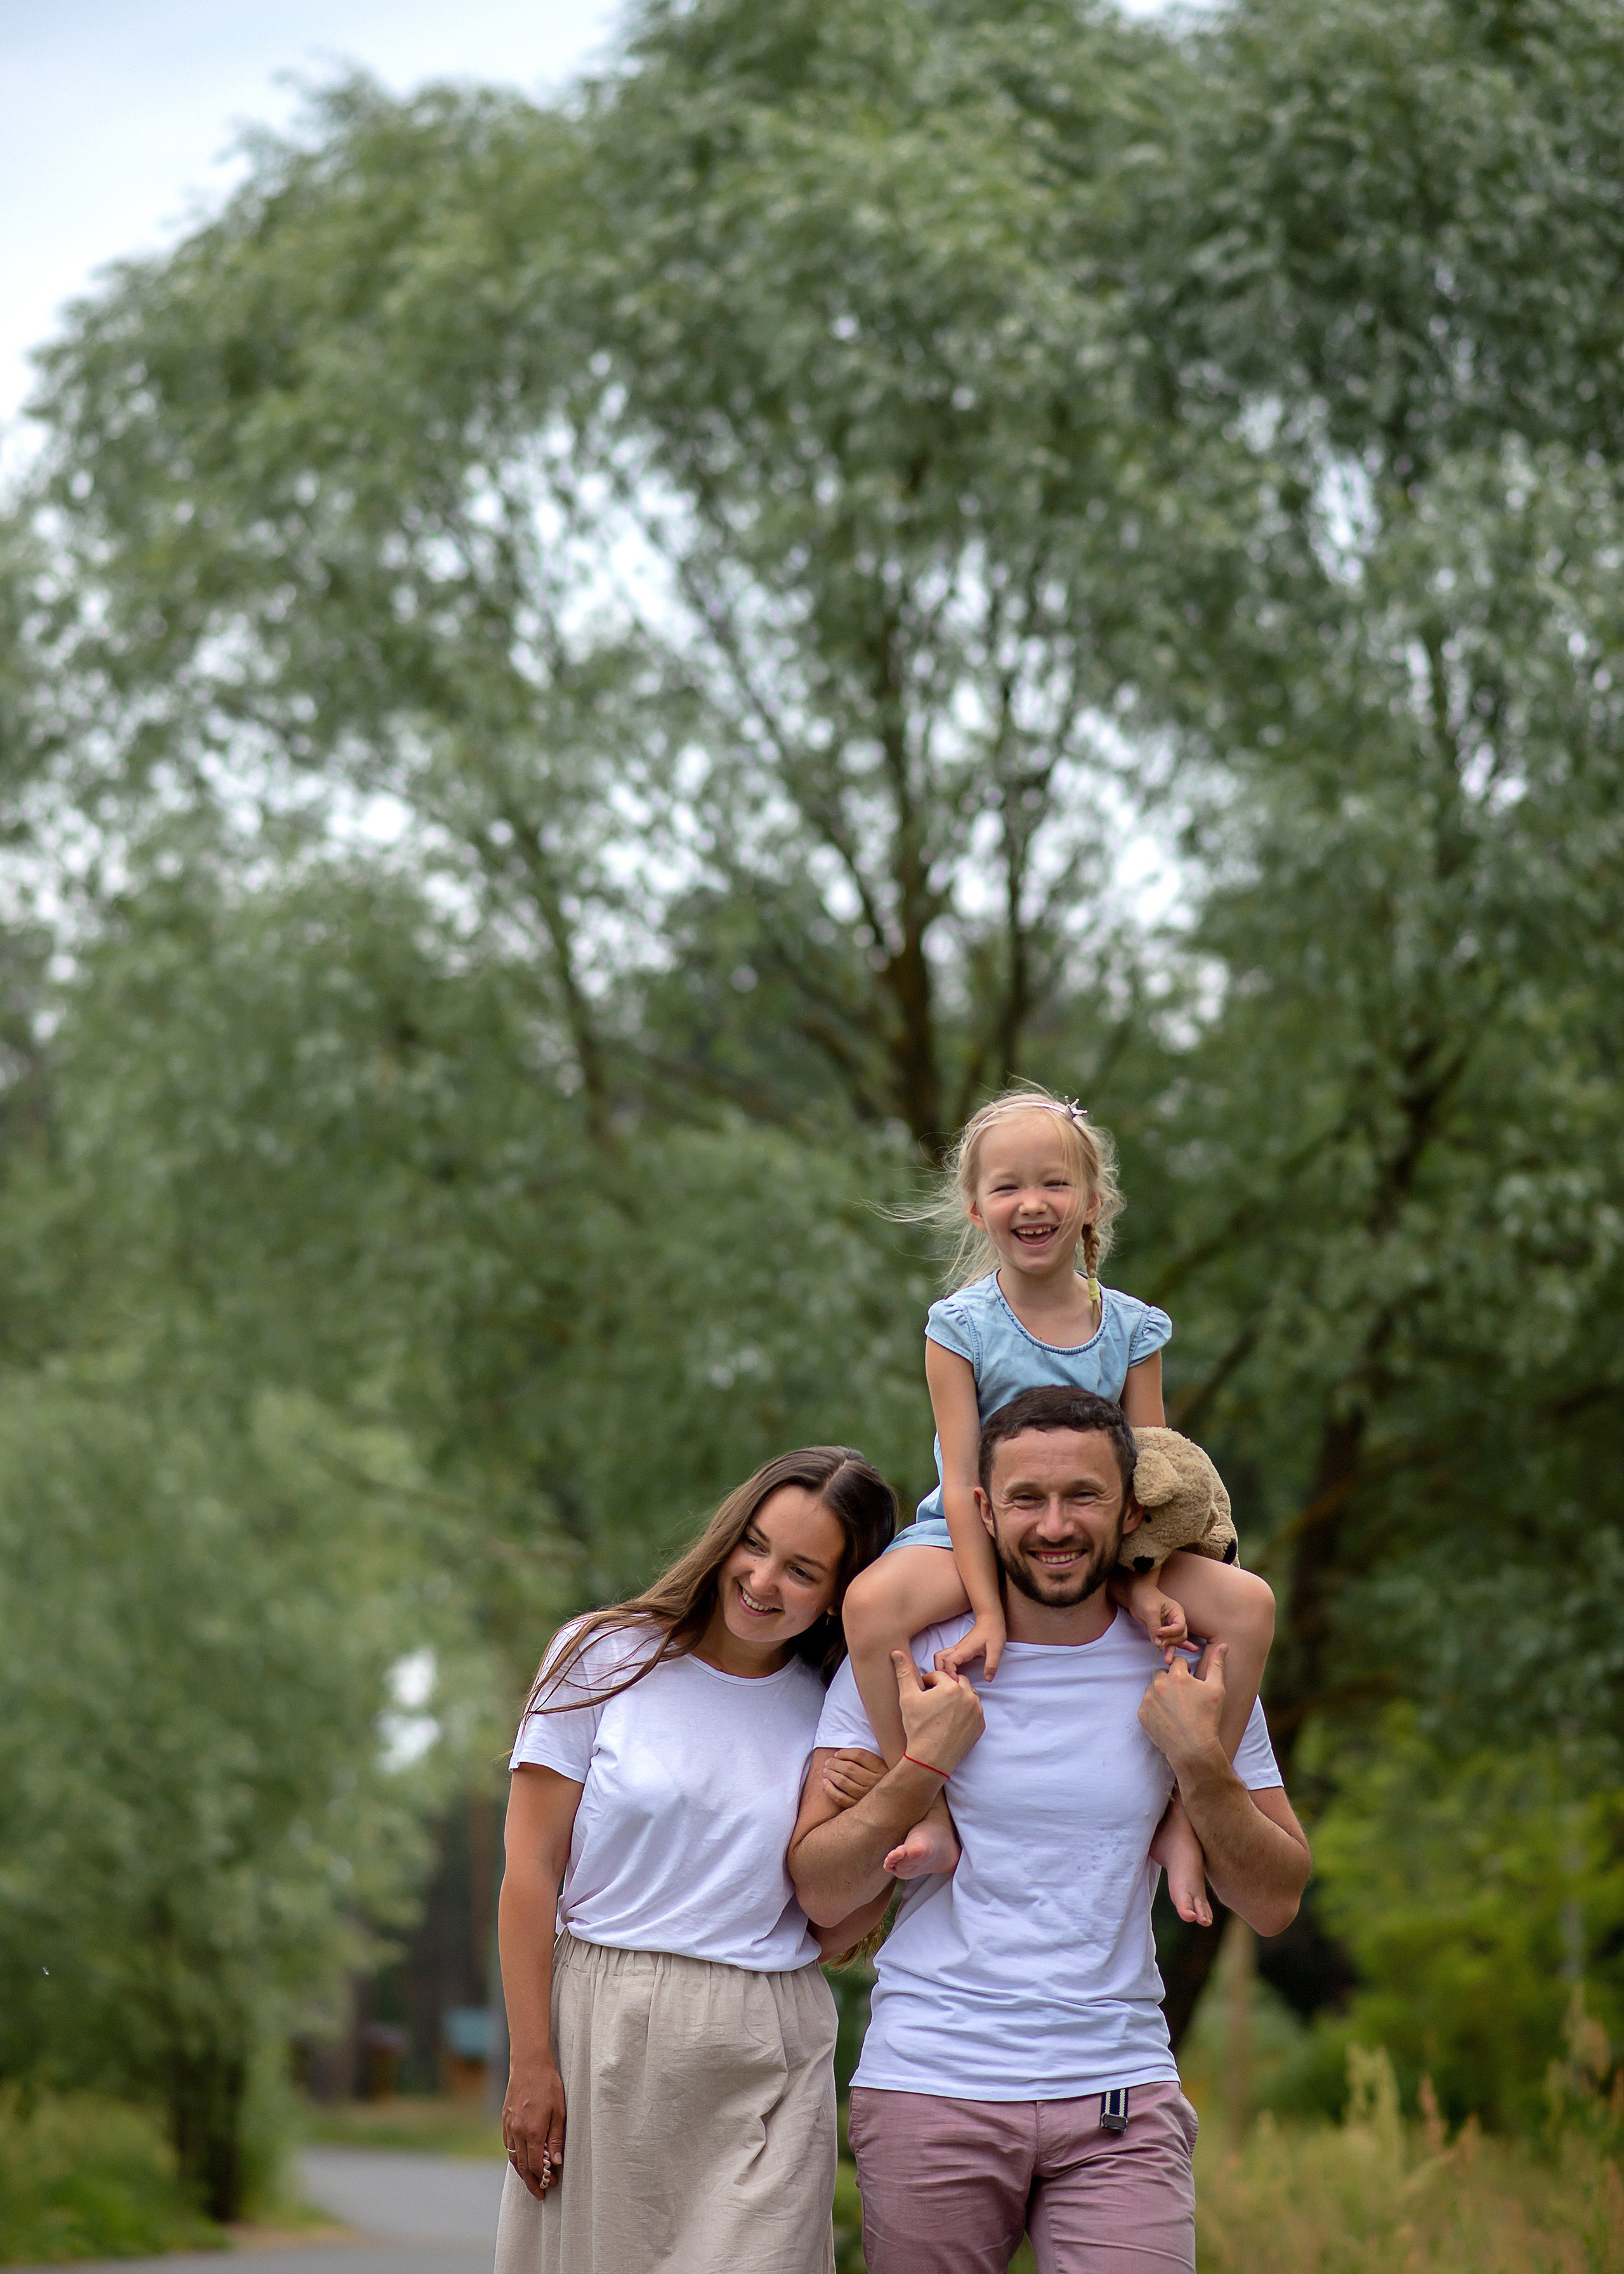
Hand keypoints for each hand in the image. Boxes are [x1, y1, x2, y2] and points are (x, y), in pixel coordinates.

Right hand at [503, 2057, 565, 2202]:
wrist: (529, 2063)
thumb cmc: (548, 2085)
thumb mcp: (559, 2111)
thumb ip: (556, 2139)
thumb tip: (556, 2163)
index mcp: (532, 2132)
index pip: (535, 2165)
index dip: (542, 2178)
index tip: (549, 2187)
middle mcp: (517, 2132)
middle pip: (522, 2166)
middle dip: (531, 2181)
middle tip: (539, 2194)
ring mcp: (509, 2126)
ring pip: (513, 2157)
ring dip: (521, 2172)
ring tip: (531, 2181)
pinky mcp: (505, 2119)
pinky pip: (508, 2145)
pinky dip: (514, 2156)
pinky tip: (521, 2159)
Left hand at [821, 1748, 886, 1810]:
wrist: (887, 1802)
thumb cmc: (881, 1779)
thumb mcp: (881, 1765)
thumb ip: (867, 1758)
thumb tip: (841, 1753)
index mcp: (881, 1768)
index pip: (859, 1755)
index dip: (844, 1753)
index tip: (836, 1753)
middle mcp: (874, 1782)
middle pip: (849, 1768)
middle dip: (834, 1763)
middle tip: (828, 1762)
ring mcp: (866, 1795)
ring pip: (842, 1781)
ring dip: (830, 1774)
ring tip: (825, 1770)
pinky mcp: (858, 1806)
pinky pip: (840, 1797)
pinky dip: (829, 1789)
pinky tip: (825, 1782)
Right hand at [894, 1649, 983, 1776]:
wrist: (930, 1759)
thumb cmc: (917, 1728)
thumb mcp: (907, 1698)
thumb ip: (904, 1672)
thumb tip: (897, 1652)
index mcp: (951, 1686)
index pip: (939, 1675)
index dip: (928, 1684)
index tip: (922, 1696)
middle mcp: (968, 1696)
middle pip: (956, 1682)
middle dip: (945, 1688)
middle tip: (932, 1703)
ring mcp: (977, 1712)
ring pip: (967, 1696)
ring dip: (957, 1699)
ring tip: (942, 1712)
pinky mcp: (980, 1726)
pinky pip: (974, 1712)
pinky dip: (965, 1714)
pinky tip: (951, 1723)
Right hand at [935, 1609, 1007, 1679]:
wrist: (990, 1619)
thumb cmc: (993, 1631)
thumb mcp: (996, 1649)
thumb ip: (992, 1664)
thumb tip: (987, 1679)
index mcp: (965, 1649)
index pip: (949, 1661)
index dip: (950, 1673)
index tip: (957, 1682)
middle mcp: (958, 1648)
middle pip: (938, 1658)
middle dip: (940, 1671)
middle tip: (950, 1681)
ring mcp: (958, 1648)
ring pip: (941, 1657)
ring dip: (942, 1668)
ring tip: (952, 1679)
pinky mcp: (960, 1649)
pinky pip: (947, 1658)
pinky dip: (947, 1666)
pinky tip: (956, 1673)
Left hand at [1126, 1573, 1187, 1661]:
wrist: (1137, 1593)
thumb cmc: (1145, 1597)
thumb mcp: (1150, 1610)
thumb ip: (1154, 1627)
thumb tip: (1158, 1643)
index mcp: (1177, 1612)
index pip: (1180, 1627)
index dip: (1170, 1632)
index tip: (1158, 1632)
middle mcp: (1176, 1620)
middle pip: (1180, 1636)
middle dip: (1170, 1641)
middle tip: (1159, 1644)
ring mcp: (1170, 1626)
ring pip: (1176, 1641)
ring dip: (1172, 1649)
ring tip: (1167, 1660)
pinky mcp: (1163, 1631)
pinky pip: (1172, 1641)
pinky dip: (1177, 1647)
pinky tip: (1190, 1651)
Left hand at [1138, 1641, 1227, 1780]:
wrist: (1193, 1749)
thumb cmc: (1208, 1718)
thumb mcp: (1217, 1689)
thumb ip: (1217, 1664)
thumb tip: (1223, 1644)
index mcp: (1177, 1675)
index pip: (1178, 1661)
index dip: (1186, 1670)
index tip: (1191, 1682)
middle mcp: (1159, 1684)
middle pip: (1163, 1673)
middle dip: (1172, 1680)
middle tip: (1184, 1697)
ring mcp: (1148, 1699)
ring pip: (1154, 1688)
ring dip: (1162, 1693)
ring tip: (1177, 1709)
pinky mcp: (1142, 1714)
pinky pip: (1147, 1704)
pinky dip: (1155, 1708)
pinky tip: (1168, 1717)